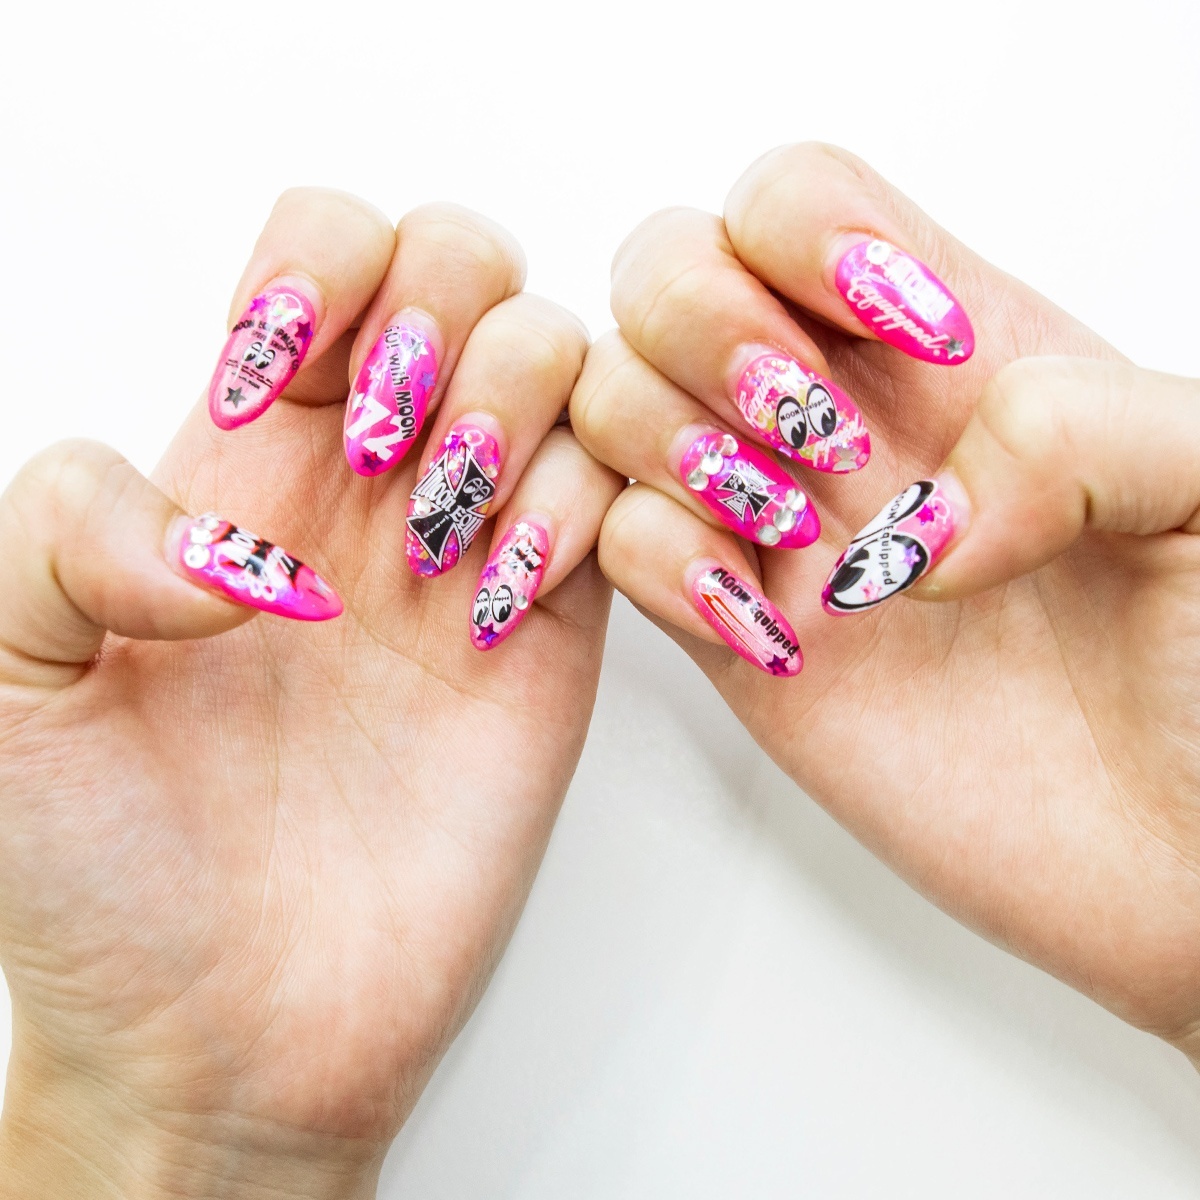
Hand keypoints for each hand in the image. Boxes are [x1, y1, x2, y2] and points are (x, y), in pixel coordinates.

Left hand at [0, 190, 620, 1198]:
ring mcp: (471, 546)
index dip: (323, 267)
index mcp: (241, 450)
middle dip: (441, 316)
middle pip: (465, 264)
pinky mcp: (553, 630)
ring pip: (561, 359)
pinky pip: (616, 495)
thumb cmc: (96, 872)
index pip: (326, 243)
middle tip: (379, 456)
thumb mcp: (1, 679)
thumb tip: (236, 530)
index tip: (274, 388)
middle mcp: (370, 477)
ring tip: (439, 539)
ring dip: (513, 407)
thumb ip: (59, 531)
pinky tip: (493, 610)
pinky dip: (577, 510)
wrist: (229, 1027)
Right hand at [571, 143, 1199, 1063]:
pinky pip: (618, 545)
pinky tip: (773, 634)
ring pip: (612, 400)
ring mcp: (774, 525)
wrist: (1174, 851)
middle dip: (704, 331)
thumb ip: (1084, 425)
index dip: (803, 232)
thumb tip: (916, 515)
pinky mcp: (734, 634)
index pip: (797, 198)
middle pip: (666, 272)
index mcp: (951, 346)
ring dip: (669, 445)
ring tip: (794, 533)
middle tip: (815, 436)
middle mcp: (840, 419)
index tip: (901, 336)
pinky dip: (660, 566)